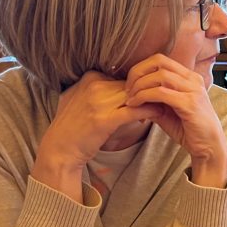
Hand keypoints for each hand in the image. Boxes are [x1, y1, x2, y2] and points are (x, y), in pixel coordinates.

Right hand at [33, 71, 160, 200]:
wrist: (60, 148)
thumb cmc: (75, 125)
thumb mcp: (85, 98)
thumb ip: (102, 88)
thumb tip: (127, 84)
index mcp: (90, 77)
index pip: (124, 78)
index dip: (138, 87)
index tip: (151, 93)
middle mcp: (94, 86)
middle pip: (131, 85)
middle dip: (148, 93)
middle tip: (166, 98)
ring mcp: (98, 102)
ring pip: (136, 96)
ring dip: (152, 100)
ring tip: (166, 105)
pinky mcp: (104, 119)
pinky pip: (134, 110)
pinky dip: (149, 111)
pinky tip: (159, 113)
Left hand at [124, 54, 226, 187]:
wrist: (209, 147)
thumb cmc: (190, 130)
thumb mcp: (167, 111)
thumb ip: (153, 100)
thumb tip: (132, 94)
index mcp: (189, 77)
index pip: (160, 60)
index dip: (140, 68)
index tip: (130, 85)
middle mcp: (193, 79)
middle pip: (159, 61)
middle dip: (137, 73)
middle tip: (127, 90)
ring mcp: (193, 90)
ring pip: (159, 76)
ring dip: (139, 86)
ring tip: (130, 99)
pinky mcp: (190, 103)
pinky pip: (161, 93)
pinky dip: (144, 97)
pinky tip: (136, 106)